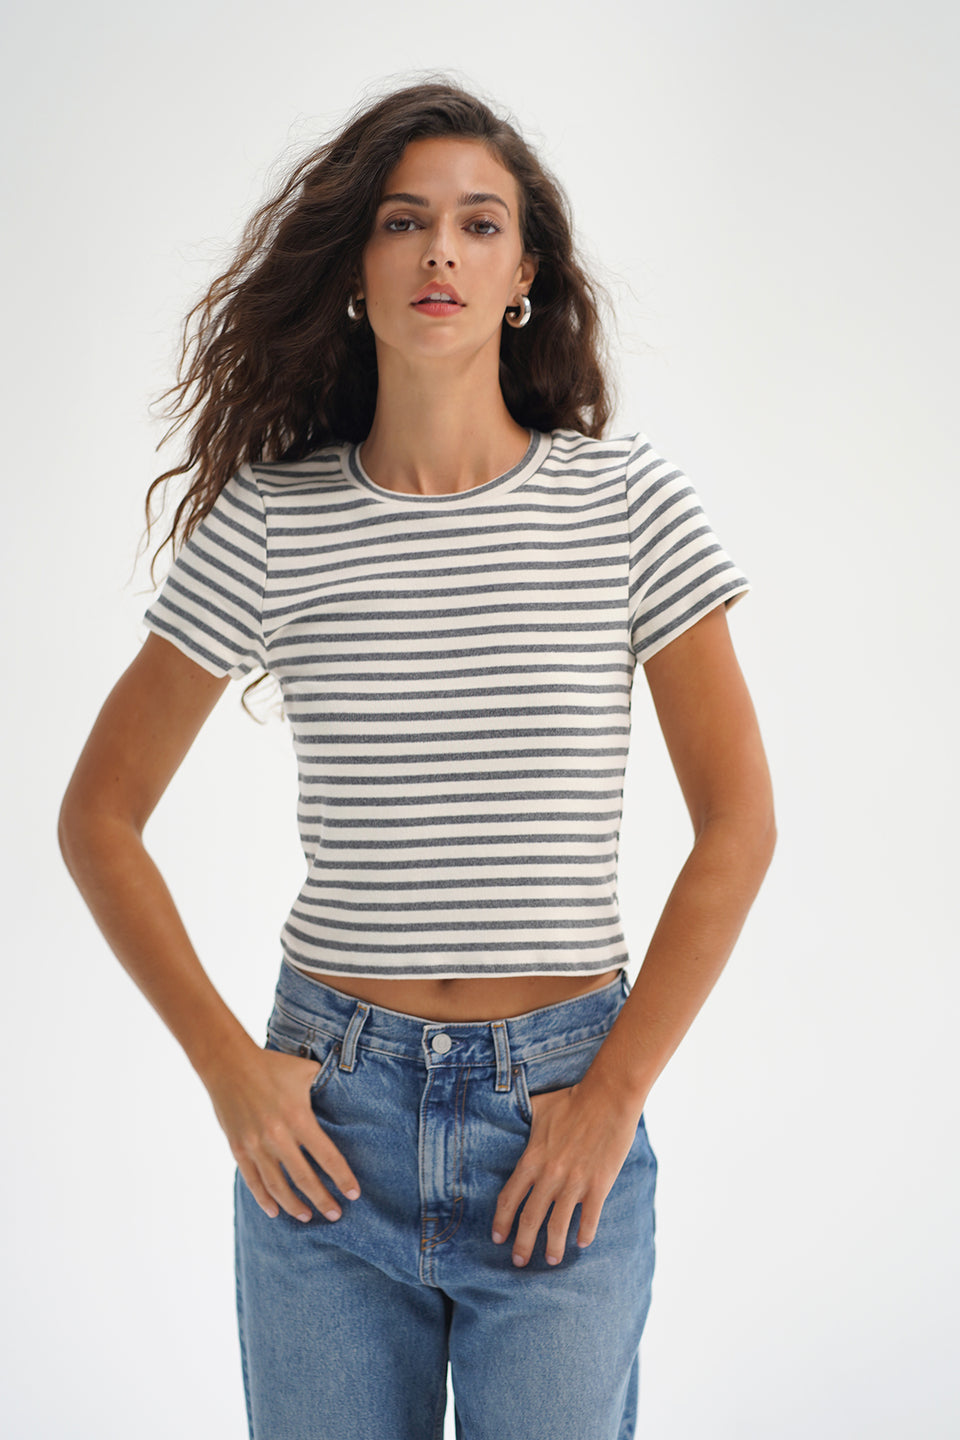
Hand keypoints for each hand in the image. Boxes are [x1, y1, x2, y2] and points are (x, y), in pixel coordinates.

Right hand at [205, 1045, 360, 1223]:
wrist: (228, 1063)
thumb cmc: (272, 1066)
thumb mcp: (305, 1071)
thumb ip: (325, 1086)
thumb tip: (348, 1091)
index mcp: (298, 1118)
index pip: (327, 1157)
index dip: (342, 1178)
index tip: (353, 1194)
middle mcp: (277, 1137)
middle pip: (304, 1179)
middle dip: (323, 1200)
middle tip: (336, 1215)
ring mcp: (255, 1146)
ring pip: (278, 1187)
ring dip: (295, 1206)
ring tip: (308, 1217)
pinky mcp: (238, 1149)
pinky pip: (252, 1181)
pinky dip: (264, 1199)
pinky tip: (275, 1211)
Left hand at [491, 1081, 640, 1266]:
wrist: (607, 1097)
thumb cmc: (571, 1099)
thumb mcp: (537, 1108)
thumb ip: (521, 1120)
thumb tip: (504, 1114)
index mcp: (532, 1159)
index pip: (509, 1198)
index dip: (501, 1221)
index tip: (498, 1237)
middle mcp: (550, 1175)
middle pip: (530, 1219)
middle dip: (522, 1245)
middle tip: (519, 1262)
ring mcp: (575, 1182)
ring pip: (558, 1225)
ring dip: (553, 1247)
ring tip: (551, 1261)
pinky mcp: (598, 1184)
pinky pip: (590, 1218)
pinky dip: (585, 1233)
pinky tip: (582, 1243)